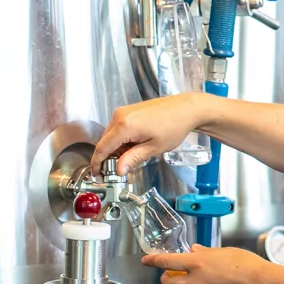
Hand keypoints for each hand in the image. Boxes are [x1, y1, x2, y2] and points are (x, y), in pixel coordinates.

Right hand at [91, 93, 207, 174]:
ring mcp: (123, 111)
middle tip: (118, 169)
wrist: (186, 109)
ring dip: (116, 148)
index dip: (97, 163)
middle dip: (108, 157)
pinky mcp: (128, 110)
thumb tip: (119, 170)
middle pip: (105, 141)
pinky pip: (117, 128)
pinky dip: (121, 139)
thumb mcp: (154, 148)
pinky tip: (134, 145)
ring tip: (132, 156)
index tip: (97, 174)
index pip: (102, 147)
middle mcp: (119, 116)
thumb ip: (133, 159)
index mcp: (124, 126)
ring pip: (111, 135)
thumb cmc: (174, 127)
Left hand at [141, 245, 280, 283]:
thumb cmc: (248, 266)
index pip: (168, 261)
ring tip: (211, 279)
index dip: (154, 261)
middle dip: (166, 280)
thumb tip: (195, 251)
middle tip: (170, 275)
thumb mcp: (225, 252)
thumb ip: (206, 253)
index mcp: (199, 263)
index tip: (147, 260)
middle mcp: (198, 280)